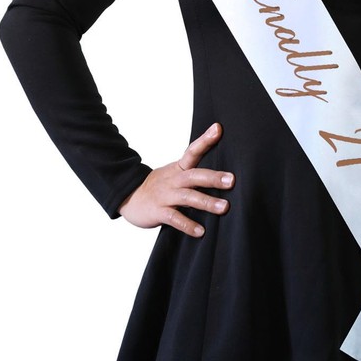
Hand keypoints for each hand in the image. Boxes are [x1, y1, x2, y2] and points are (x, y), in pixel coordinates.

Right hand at [117, 122, 234, 233]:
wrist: (128, 197)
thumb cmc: (159, 187)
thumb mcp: (174, 174)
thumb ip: (195, 173)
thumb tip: (223, 173)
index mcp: (178, 169)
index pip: (192, 151)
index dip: (205, 140)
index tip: (218, 128)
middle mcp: (173, 180)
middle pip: (194, 175)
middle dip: (213, 177)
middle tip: (232, 180)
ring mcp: (165, 195)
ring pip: (187, 197)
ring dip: (206, 202)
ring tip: (224, 207)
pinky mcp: (158, 211)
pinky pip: (174, 218)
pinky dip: (188, 225)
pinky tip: (201, 231)